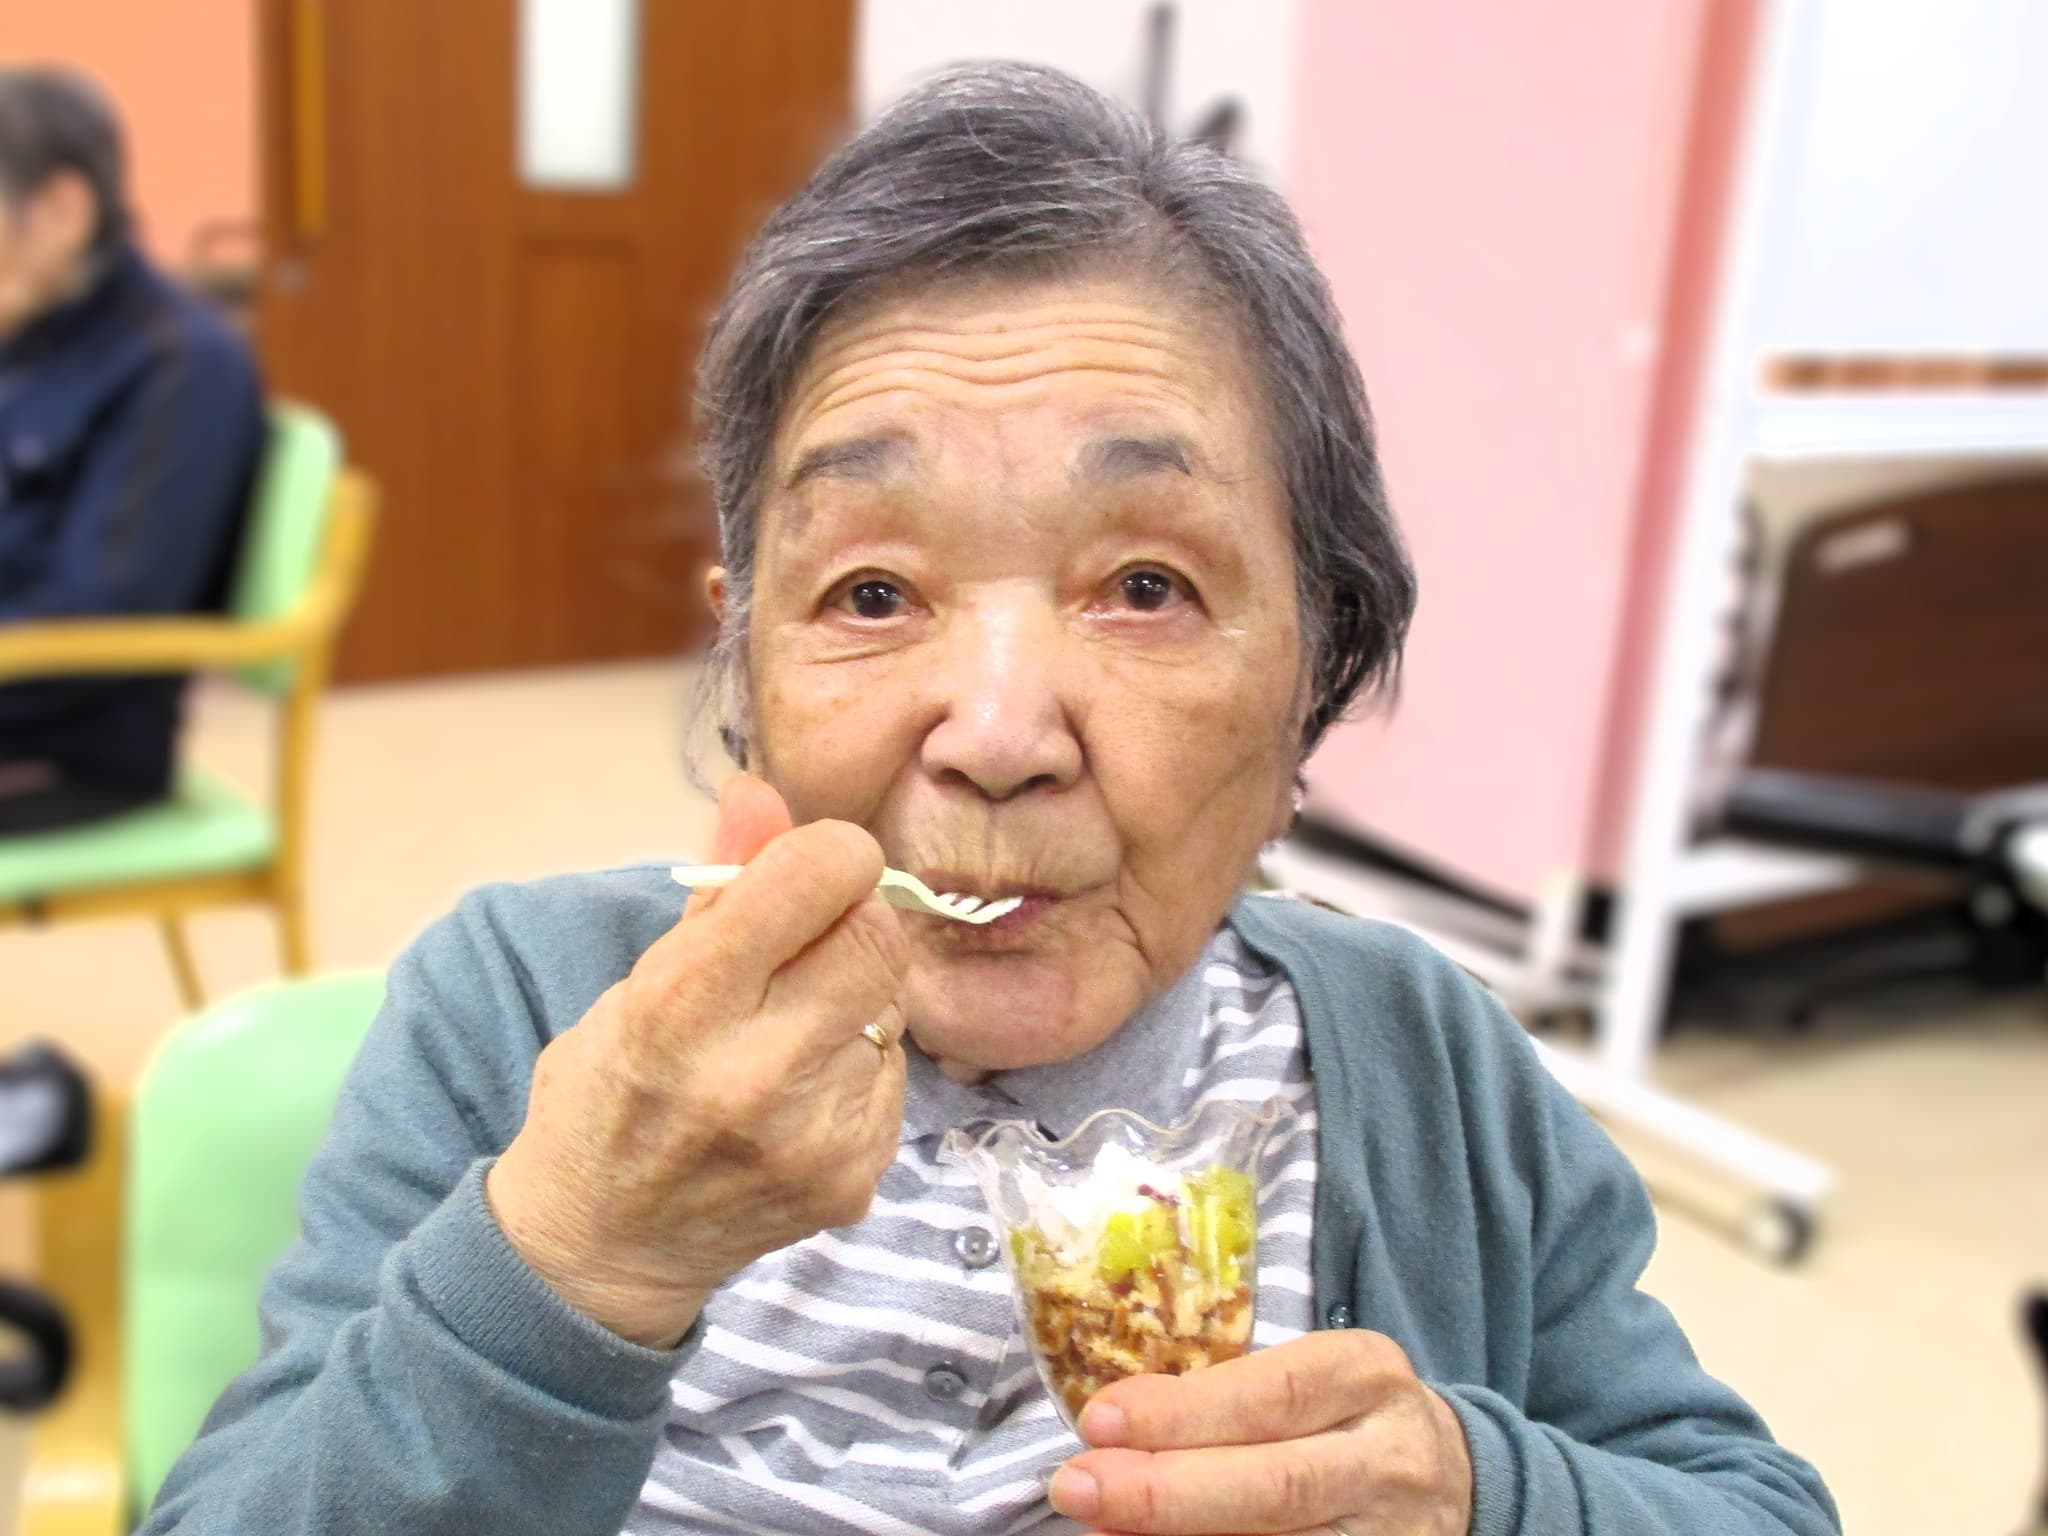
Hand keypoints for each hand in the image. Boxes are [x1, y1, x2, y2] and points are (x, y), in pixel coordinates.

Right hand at [486, 773, 907, 1346]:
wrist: (603, 1250)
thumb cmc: (609, 1095)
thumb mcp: (637, 981)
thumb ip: (717, 889)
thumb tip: (761, 791)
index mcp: (680, 1005)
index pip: (816, 877)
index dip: (829, 854)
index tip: (813, 867)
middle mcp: (753, 1073)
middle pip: (877, 937)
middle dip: (852, 919)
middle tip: (809, 942)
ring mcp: (813, 1136)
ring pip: (892, 1003)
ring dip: (856, 996)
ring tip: (789, 1029)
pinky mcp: (855, 1178)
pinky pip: (893, 1072)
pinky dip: (860, 1062)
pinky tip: (803, 1089)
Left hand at [1048, 1331, 1472, 1534]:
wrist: (1448, 1476)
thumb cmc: (1342, 1416)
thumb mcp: (1307, 1379)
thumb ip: (1225, 1395)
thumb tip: (1113, 1428)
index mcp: (1366, 1375)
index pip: (1272, 1393)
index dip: (1183, 1412)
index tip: (1099, 1419)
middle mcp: (1389, 1457)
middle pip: (1277, 1484)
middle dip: (1167, 1490)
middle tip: (1078, 1487)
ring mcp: (1392, 1535)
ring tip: (1103, 1532)